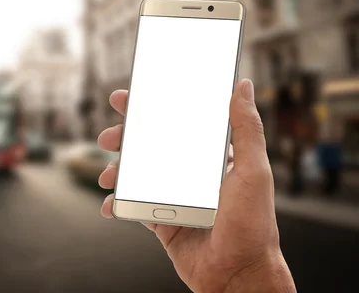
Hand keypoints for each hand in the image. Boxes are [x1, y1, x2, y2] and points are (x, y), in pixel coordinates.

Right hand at [97, 79, 295, 292]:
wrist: (237, 275)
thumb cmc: (253, 224)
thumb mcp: (252, 171)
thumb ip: (247, 129)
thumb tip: (243, 87)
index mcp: (209, 157)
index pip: (177, 123)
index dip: (151, 108)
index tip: (128, 98)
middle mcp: (188, 173)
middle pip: (149, 146)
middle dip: (124, 138)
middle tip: (109, 137)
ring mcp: (172, 196)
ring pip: (135, 174)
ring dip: (115, 171)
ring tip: (107, 176)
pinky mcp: (160, 220)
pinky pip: (132, 206)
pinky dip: (116, 204)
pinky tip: (109, 204)